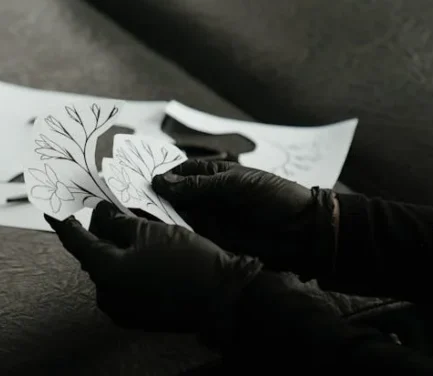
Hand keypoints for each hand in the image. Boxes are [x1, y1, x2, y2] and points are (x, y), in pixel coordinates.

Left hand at [45, 201, 260, 332]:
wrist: (225, 298)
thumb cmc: (189, 261)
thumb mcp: (150, 230)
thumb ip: (117, 221)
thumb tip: (100, 214)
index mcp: (106, 272)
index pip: (75, 240)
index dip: (63, 220)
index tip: (53, 207)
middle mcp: (109, 295)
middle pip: (94, 254)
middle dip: (100, 231)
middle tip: (108, 208)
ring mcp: (123, 309)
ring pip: (111, 268)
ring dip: (118, 248)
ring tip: (136, 227)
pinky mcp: (139, 315)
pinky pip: (126, 283)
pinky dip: (130, 265)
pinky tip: (147, 251)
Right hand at [150, 160, 336, 276]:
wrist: (301, 233)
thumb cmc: (274, 199)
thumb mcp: (235, 184)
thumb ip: (198, 185)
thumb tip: (161, 182)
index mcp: (218, 175)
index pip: (183, 172)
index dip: (164, 176)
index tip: (140, 181)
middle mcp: (210, 197)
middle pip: (177, 195)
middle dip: (158, 198)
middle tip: (131, 202)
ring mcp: (211, 220)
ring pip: (179, 216)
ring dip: (162, 217)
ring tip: (137, 219)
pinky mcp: (213, 241)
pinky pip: (189, 237)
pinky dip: (174, 236)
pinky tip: (156, 236)